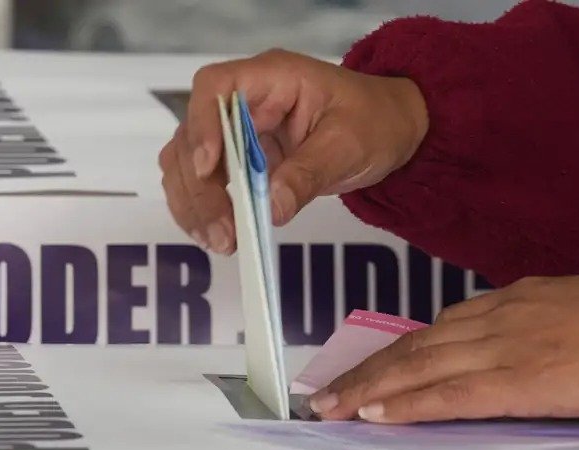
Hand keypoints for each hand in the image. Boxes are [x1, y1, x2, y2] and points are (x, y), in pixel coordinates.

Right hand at [158, 49, 427, 253]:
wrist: (391, 128)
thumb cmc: (374, 121)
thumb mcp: (349, 145)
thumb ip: (308, 174)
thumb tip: (269, 208)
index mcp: (272, 77)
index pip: (216, 87)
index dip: (202, 125)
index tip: (209, 169)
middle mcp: (245, 99)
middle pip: (193, 133)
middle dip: (200, 187)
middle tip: (224, 232)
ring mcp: (236, 129)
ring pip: (187, 161)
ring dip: (193, 203)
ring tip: (220, 242)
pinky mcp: (237, 159)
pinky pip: (202, 182)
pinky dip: (201, 209)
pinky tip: (215, 236)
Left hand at [308, 272, 578, 422]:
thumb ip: (542, 329)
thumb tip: (524, 351)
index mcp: (517, 300)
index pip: (439, 327)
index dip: (398, 350)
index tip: (373, 366)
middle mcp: (501, 317)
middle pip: (416, 345)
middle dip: (368, 370)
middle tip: (330, 390)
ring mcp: (506, 345)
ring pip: (418, 366)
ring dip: (370, 387)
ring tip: (334, 406)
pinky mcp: (520, 378)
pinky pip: (448, 394)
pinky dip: (407, 404)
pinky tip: (377, 414)